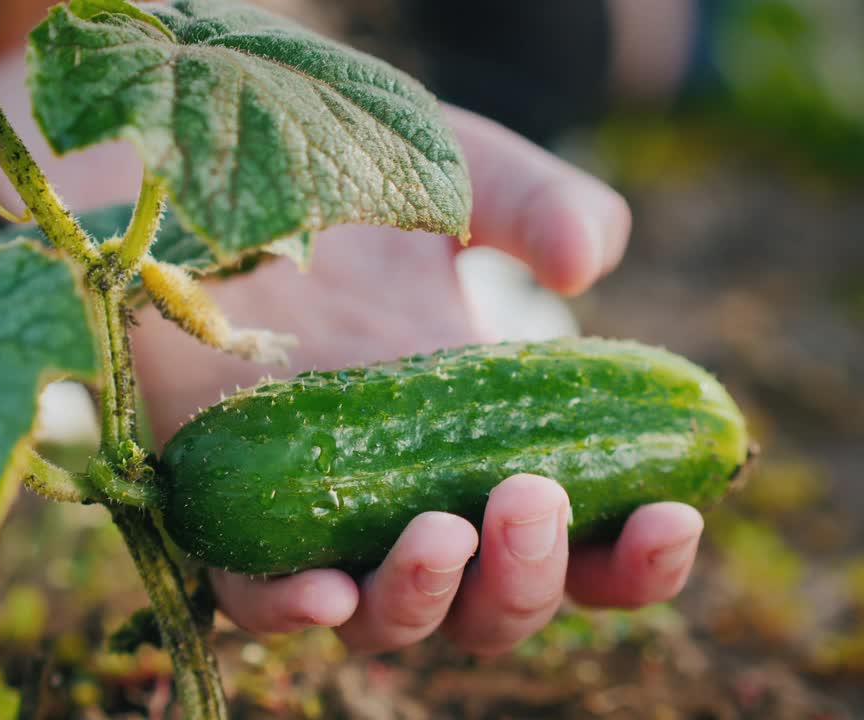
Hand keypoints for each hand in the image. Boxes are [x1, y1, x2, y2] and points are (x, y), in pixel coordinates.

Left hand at [128, 108, 702, 654]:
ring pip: (391, 619)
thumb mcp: (457, 170)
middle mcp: (413, 494)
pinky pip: (258, 600)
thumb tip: (590, 269)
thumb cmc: (336, 178)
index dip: (638, 552)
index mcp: (489, 439)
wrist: (198, 180)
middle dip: (534, 574)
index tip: (677, 509)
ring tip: (444, 531)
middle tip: (532, 495)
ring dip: (433, 597)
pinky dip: (296, 611)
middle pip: (496, 603)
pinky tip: (327, 587)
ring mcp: (322, 513)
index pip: (583, 539)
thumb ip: (538, 204)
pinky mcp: (229, 512)